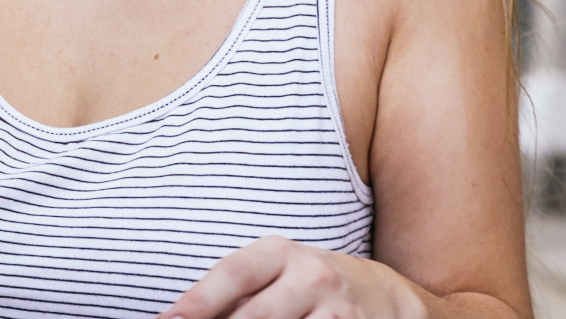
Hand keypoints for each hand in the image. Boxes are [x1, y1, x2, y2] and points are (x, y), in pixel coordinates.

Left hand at [161, 238, 419, 318]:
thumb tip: (180, 317)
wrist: (385, 296)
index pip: (233, 274)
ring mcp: (337, 309)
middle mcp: (311, 275)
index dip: (198, 301)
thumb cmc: (309, 284)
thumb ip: (235, 292)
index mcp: (280, 252)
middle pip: (255, 317)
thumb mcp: (276, 272)